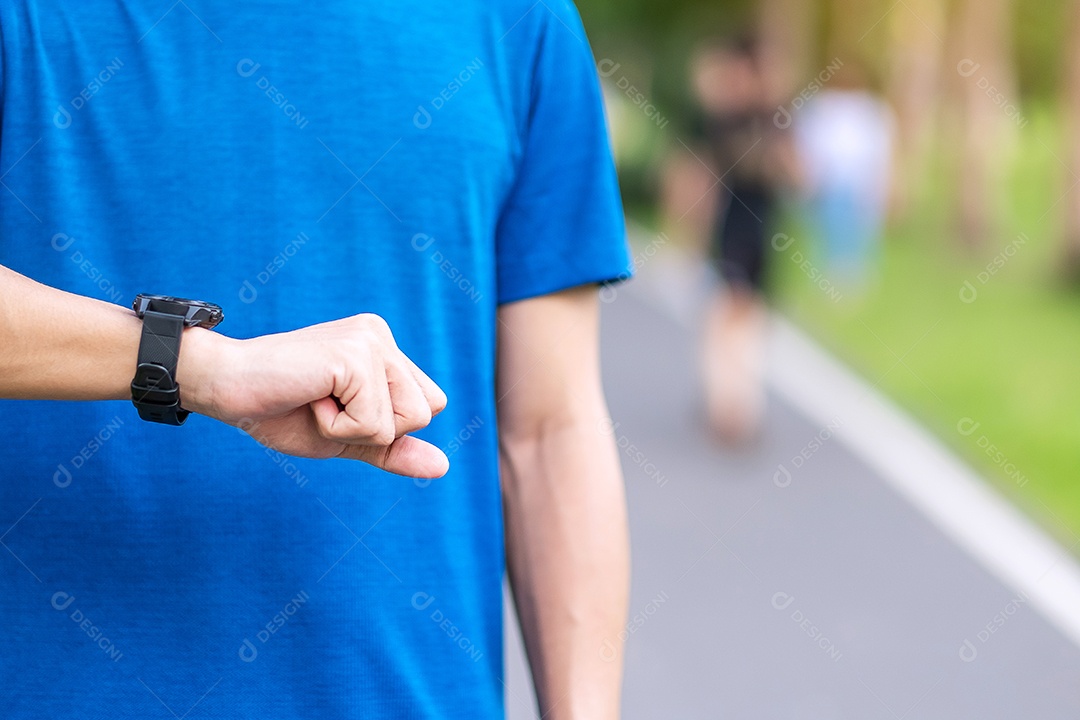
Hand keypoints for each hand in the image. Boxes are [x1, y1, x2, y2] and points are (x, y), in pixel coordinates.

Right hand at [178, 313, 448, 477]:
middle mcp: (382, 336)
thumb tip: (443, 467)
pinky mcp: (356, 355)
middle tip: (324, 405)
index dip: (385, 426)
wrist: (225, 390)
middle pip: (425, 414)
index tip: (336, 407)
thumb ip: (394, 449)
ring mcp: (371, 341)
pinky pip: (374, 424)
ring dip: (354, 429)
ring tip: (317, 400)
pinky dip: (337, 428)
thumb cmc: (281, 410)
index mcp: (384, 349)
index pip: (429, 406)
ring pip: (406, 421)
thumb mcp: (347, 438)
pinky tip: (308, 398)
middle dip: (374, 429)